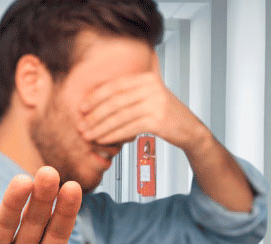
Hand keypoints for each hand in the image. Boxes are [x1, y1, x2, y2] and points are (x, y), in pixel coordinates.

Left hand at [77, 68, 209, 152]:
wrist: (189, 129)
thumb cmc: (165, 114)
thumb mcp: (151, 94)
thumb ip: (132, 88)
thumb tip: (101, 85)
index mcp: (146, 78)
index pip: (115, 86)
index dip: (95, 97)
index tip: (82, 108)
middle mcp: (151, 87)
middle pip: (115, 101)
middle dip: (95, 115)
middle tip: (81, 125)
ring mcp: (155, 103)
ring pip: (120, 116)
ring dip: (100, 127)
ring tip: (88, 135)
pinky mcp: (158, 119)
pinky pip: (129, 128)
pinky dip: (113, 135)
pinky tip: (103, 140)